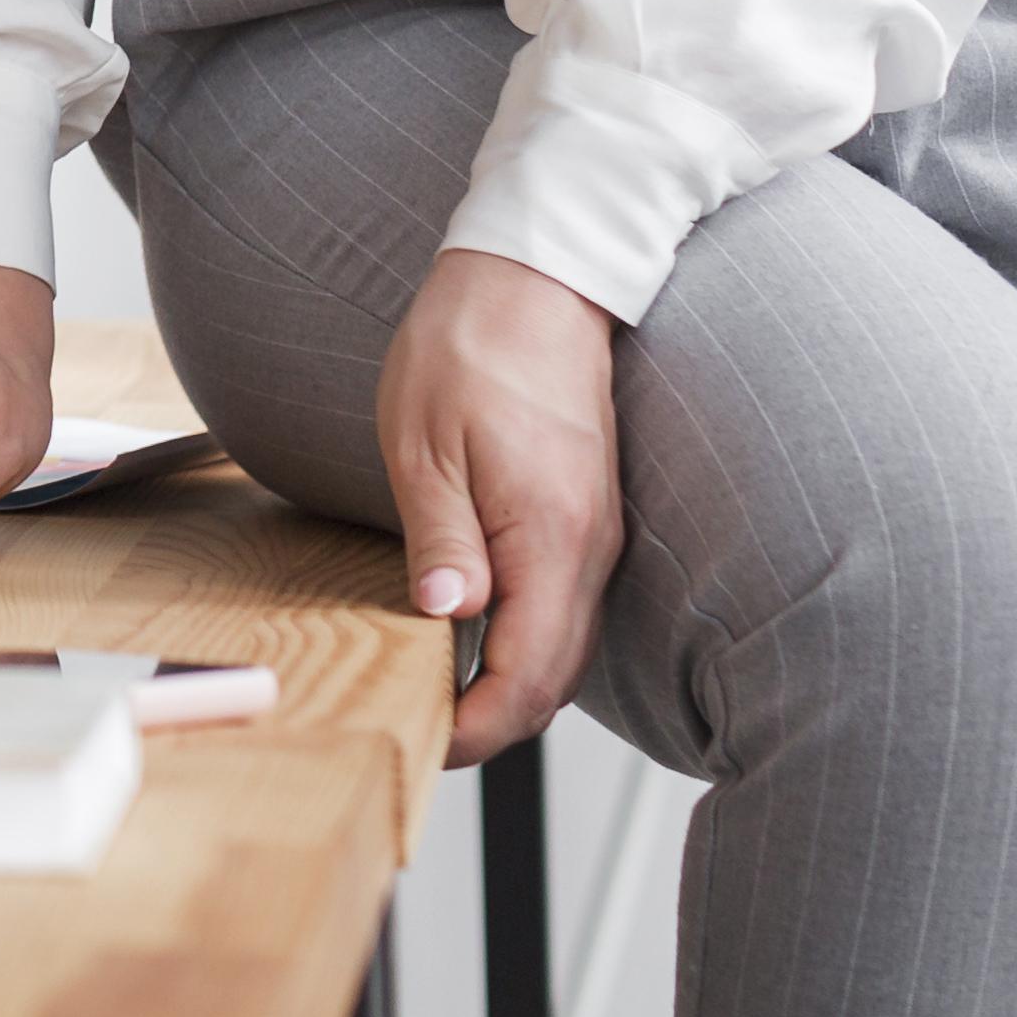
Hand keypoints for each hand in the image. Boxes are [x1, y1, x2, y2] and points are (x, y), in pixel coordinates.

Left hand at [381, 246, 622, 764]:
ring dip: (510, 686)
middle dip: (493, 723)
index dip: (478, 726)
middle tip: (419, 729)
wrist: (534, 277)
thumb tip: (448, 620)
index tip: (423, 739)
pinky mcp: (586, 517)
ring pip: (565, 648)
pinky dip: (525, 642)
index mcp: (551, 537)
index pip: (529, 677)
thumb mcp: (425, 442)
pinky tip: (471, 635)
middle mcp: (590, 548)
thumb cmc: (470, 345)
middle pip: (556, 679)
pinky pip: (564, 607)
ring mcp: (596, 535)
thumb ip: (442, 537)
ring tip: (435, 693)